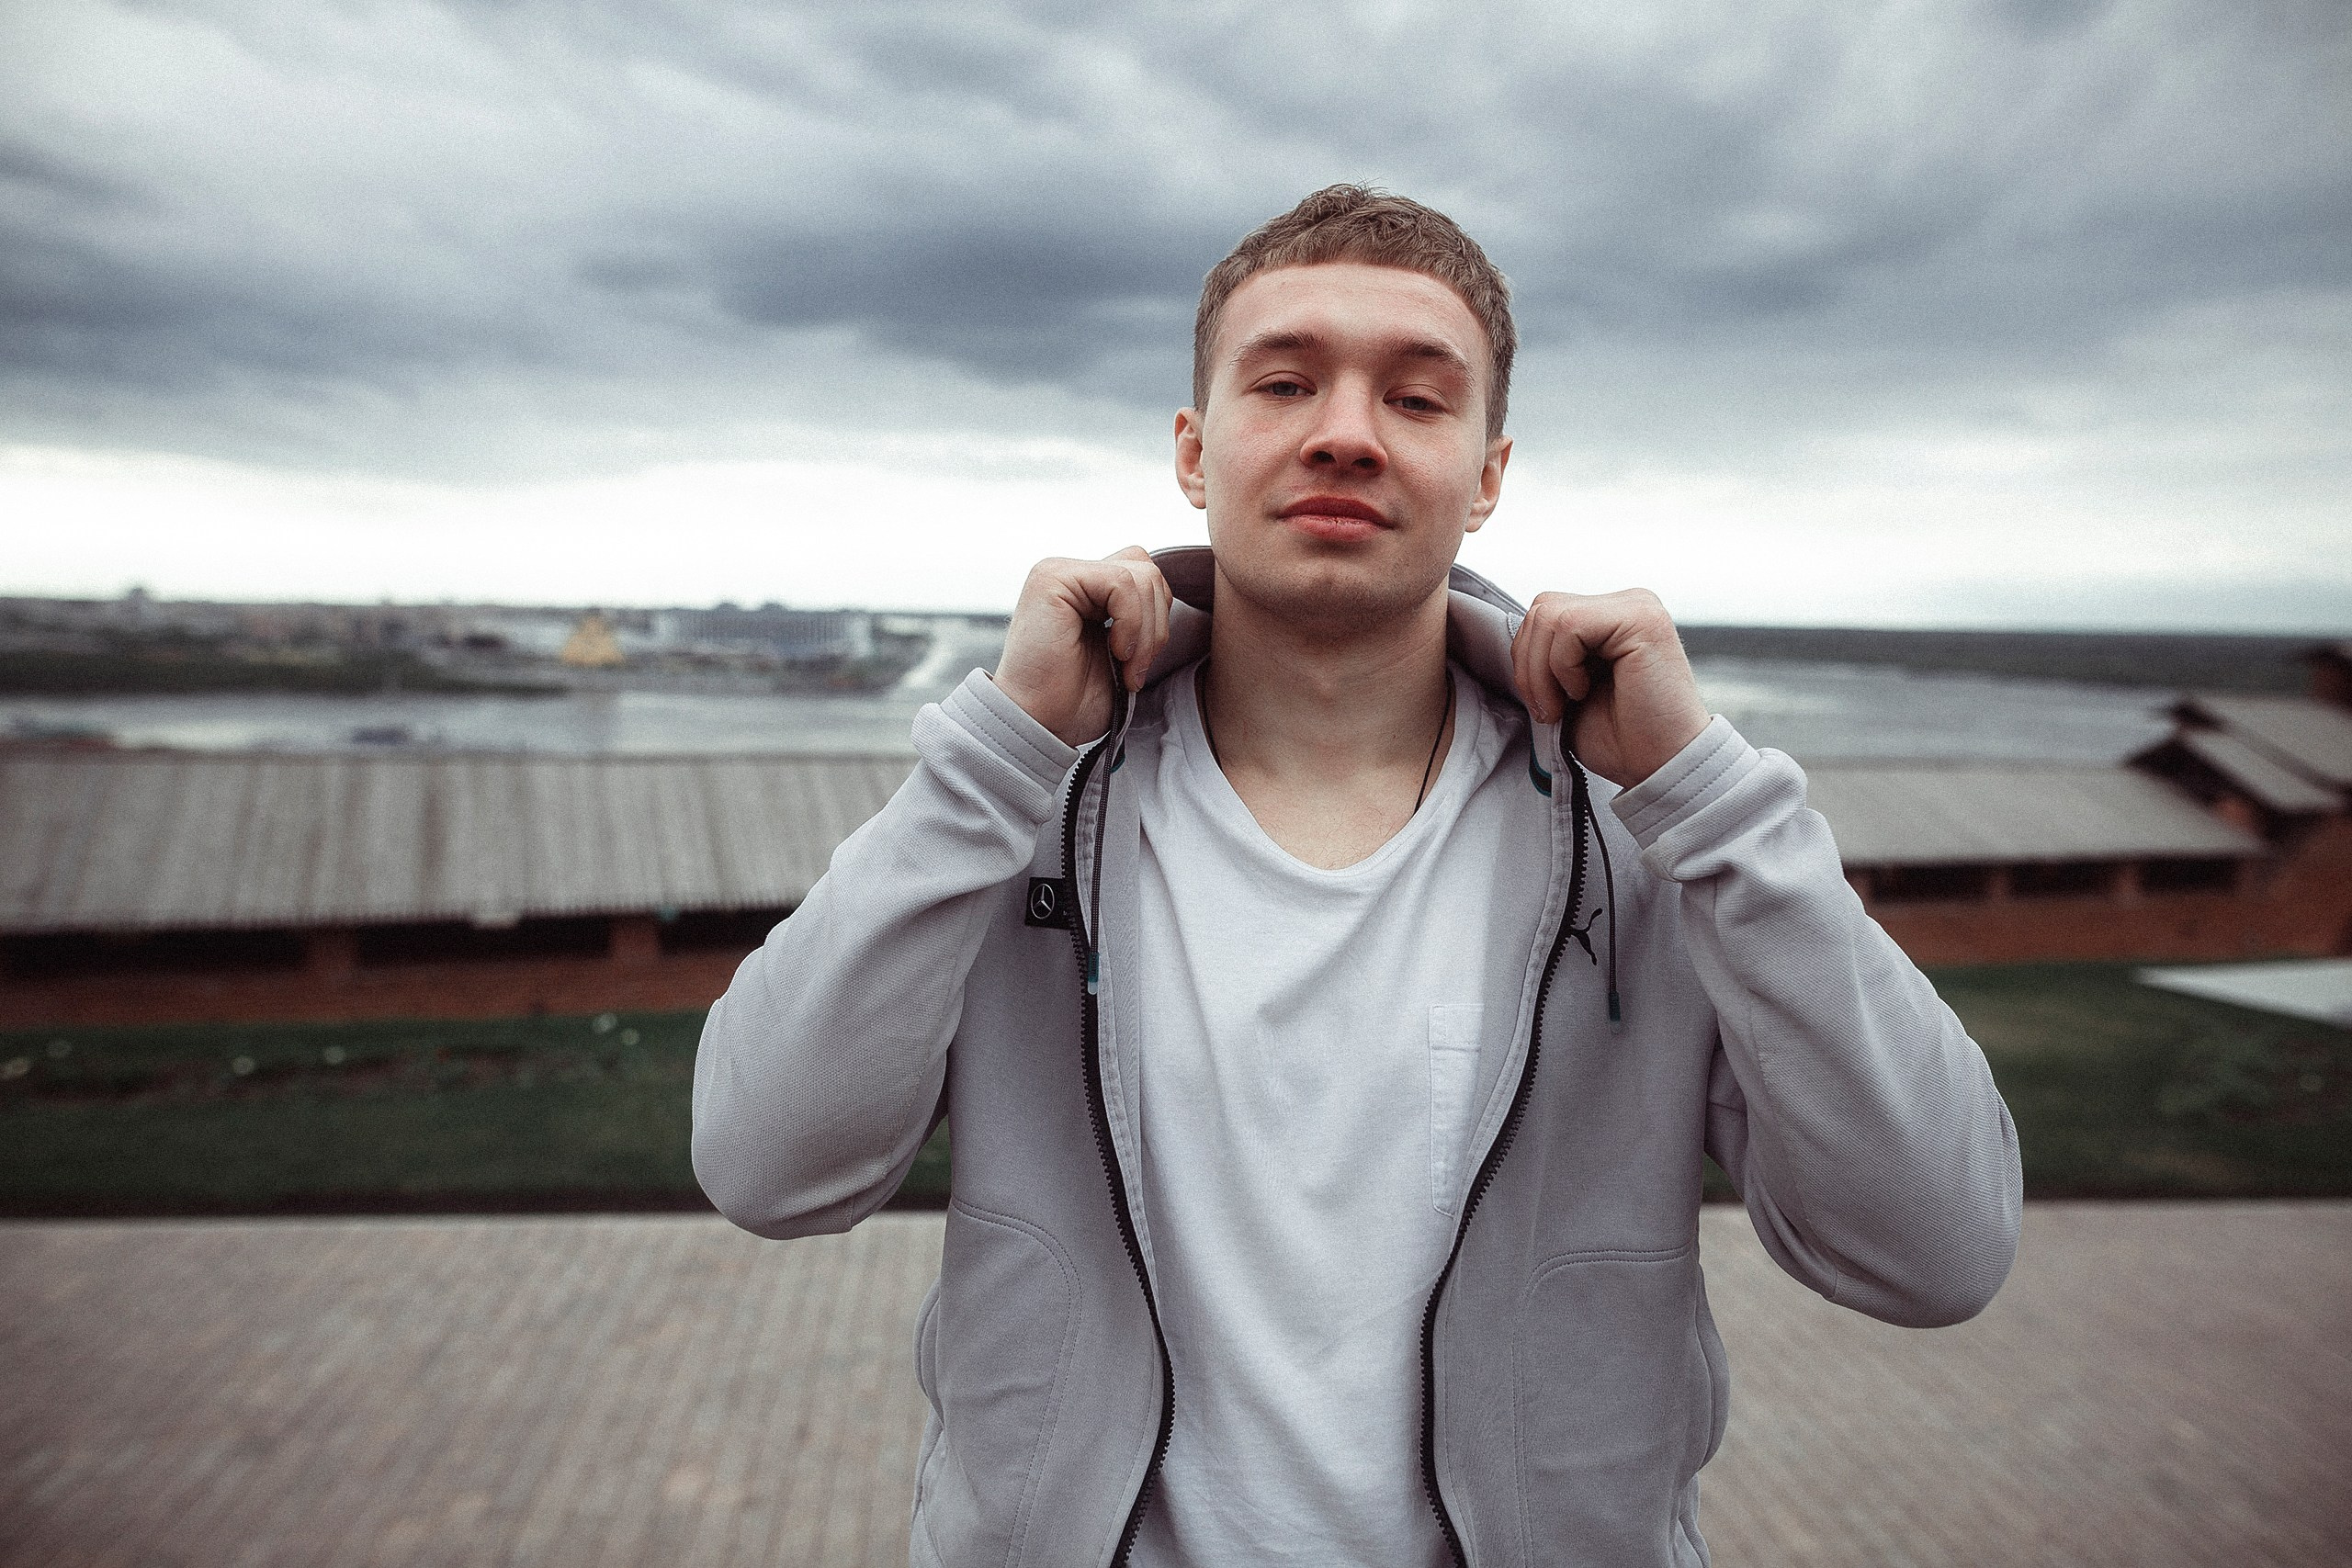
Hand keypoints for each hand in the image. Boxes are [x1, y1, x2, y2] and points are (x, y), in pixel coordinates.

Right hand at [993, 547, 1173, 745]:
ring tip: (1124, 665)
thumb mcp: (1124, 653)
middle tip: (1133, 668)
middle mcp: (1073, 575)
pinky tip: (1114, 651)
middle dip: (1157, 626)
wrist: (1041, 724)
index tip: (1139, 662)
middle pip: (1149, 572)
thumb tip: (1165, 596)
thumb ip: (1141, 617)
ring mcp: (1061, 572)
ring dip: (1146, 631)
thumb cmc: (1076, 700)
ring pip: (1142, 575)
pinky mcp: (1053, 577)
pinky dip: (1131, 622)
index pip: (1146, 576)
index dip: (1157, 619)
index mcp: (1089, 592)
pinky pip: (1122, 582)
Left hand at [1511, 588, 1710, 788]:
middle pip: (1541, 609)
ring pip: (1549, 615)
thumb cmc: (1618, 738)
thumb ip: (1546, 655)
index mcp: (1610, 618)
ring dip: (1542, 671)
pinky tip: (1585, 691)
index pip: (1543, 613)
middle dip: (1529, 666)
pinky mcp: (1641, 619)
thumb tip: (1514, 637)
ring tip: (1566, 703)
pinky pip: (1569, 625)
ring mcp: (1637, 607)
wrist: (1658, 767)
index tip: (1544, 704)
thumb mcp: (1565, 689)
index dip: (1527, 659)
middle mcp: (1627, 604)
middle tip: (1550, 709)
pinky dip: (1562, 666)